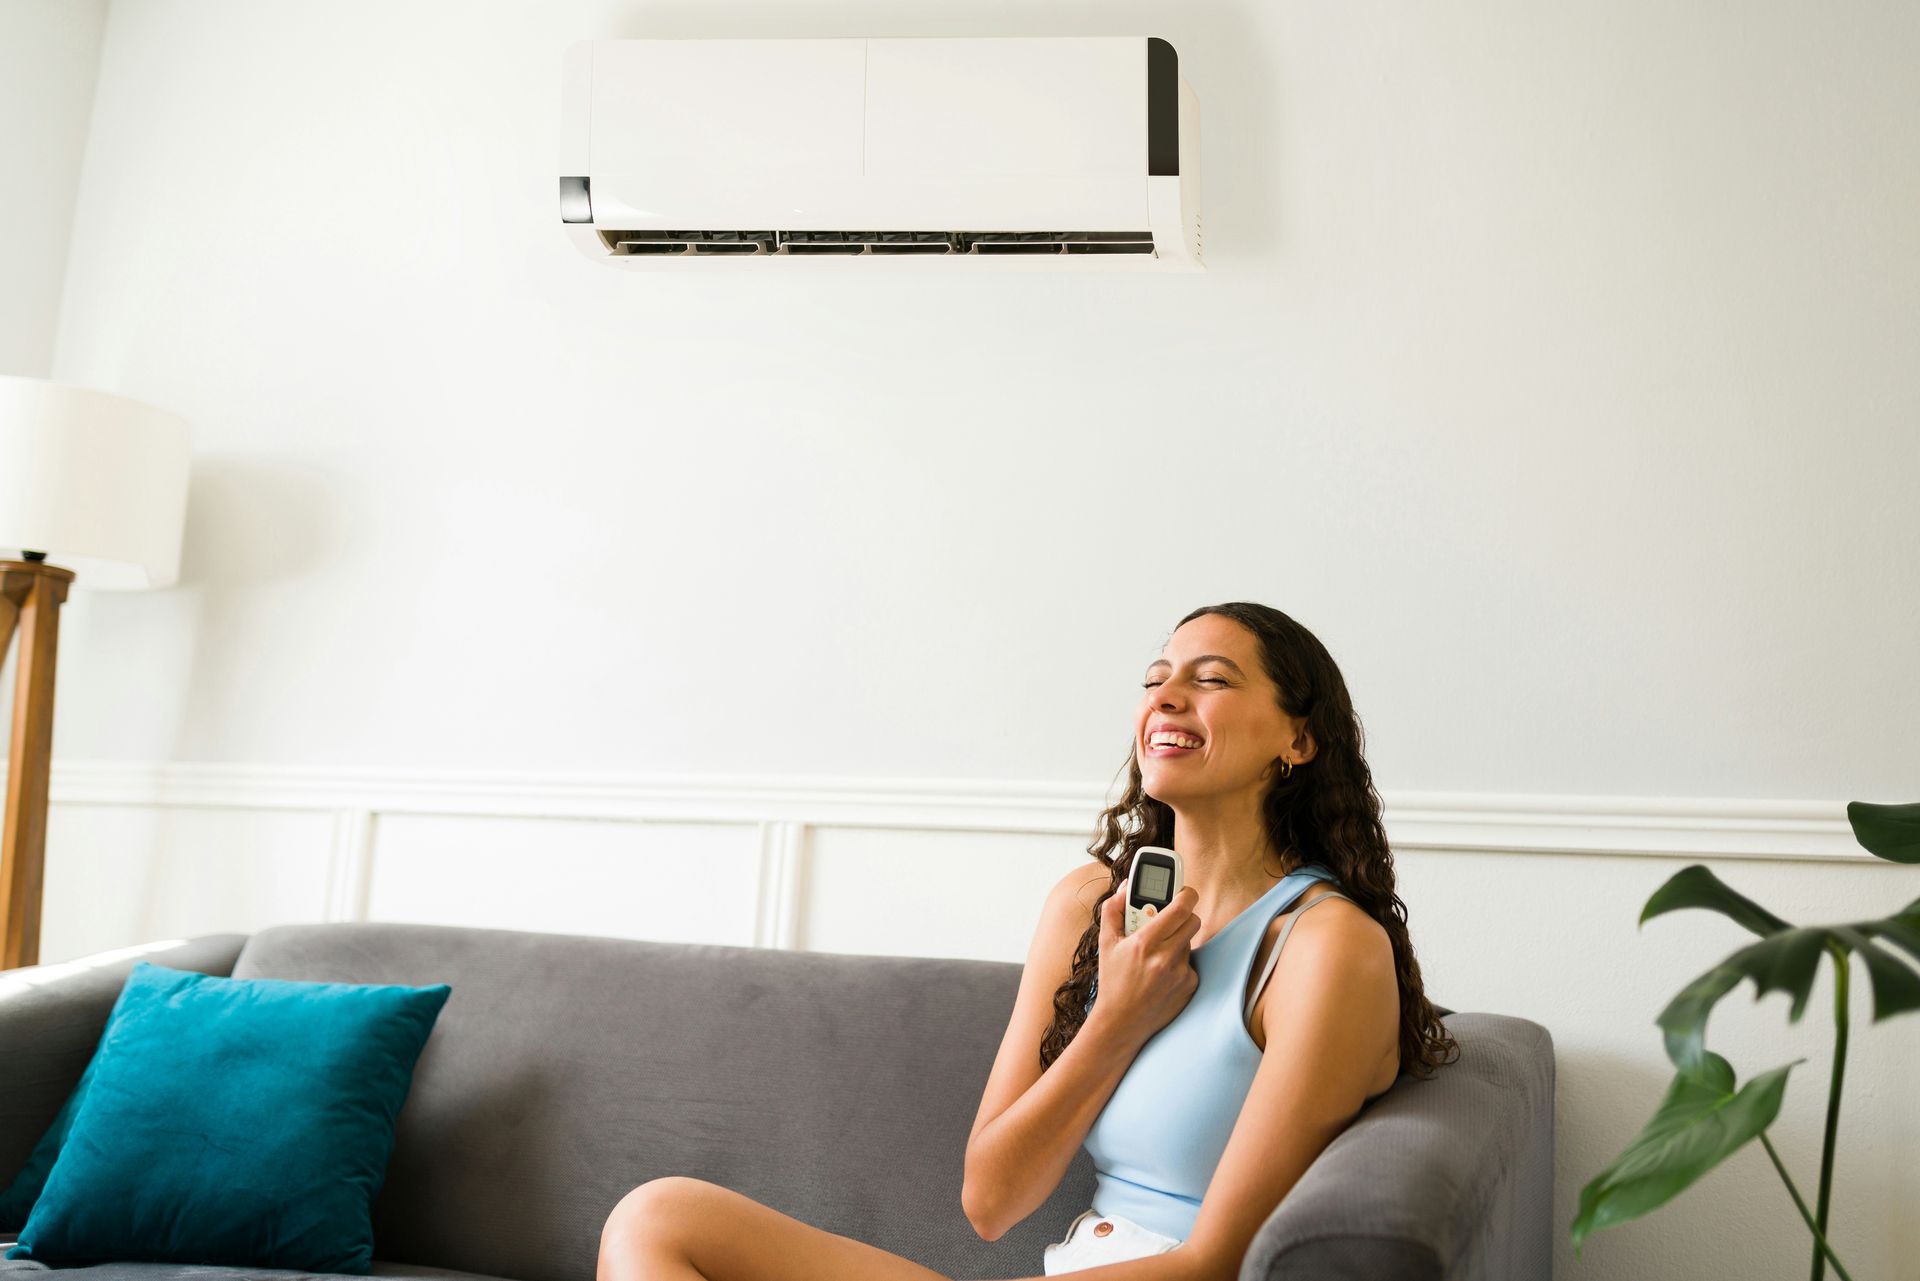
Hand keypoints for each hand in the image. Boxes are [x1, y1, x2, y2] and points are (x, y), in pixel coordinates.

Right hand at [1091, 885, 1201, 1045]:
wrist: (1122, 1023)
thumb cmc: (1112, 980)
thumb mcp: (1106, 943)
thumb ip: (1114, 910)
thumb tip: (1126, 887)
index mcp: (1145, 943)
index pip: (1180, 908)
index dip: (1186, 894)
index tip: (1183, 891)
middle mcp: (1166, 958)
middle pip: (1193, 920)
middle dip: (1184, 914)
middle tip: (1170, 917)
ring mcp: (1181, 973)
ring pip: (1189, 941)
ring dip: (1177, 940)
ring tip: (1156, 952)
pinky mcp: (1190, 986)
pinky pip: (1190, 963)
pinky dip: (1179, 963)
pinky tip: (1162, 973)